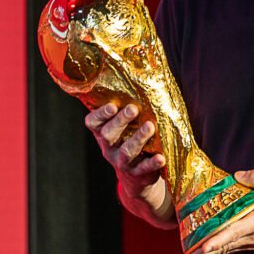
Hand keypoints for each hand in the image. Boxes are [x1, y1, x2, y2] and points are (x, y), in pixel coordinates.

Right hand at [84, 103, 170, 221]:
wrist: (136, 177)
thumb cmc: (131, 139)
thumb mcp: (124, 127)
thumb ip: (126, 108)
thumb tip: (140, 75)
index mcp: (103, 133)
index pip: (93, 123)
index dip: (100, 114)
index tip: (112, 106)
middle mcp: (109, 147)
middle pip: (108, 135)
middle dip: (120, 121)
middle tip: (133, 109)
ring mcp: (121, 162)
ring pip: (126, 151)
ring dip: (138, 138)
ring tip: (150, 126)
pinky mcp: (137, 174)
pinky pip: (143, 169)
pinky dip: (152, 163)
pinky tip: (160, 157)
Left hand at [177, 169, 253, 253]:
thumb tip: (236, 176)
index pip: (234, 232)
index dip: (218, 240)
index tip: (203, 248)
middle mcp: (252, 236)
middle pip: (222, 248)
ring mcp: (252, 242)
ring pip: (224, 250)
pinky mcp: (253, 242)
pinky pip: (231, 247)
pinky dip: (216, 249)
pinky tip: (204, 250)